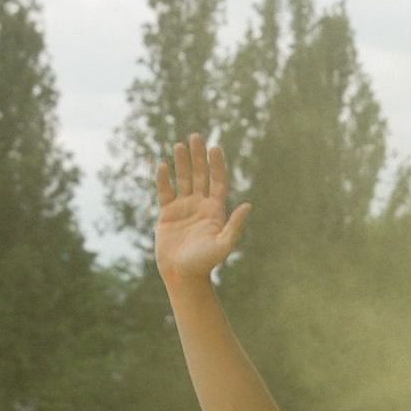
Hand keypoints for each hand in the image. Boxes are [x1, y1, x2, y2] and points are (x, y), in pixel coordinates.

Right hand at [155, 136, 251, 283]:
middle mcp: (200, 205)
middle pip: (200, 175)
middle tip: (196, 136)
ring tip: (180, 145)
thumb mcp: (223, 244)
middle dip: (199, 156)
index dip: (217, 165)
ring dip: (182, 162)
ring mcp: (183, 208)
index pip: (218, 181)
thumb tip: (248, 206)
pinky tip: (162, 165)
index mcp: (216, 210)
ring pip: (183, 180)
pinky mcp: (167, 214)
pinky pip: (165, 192)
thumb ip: (235, 225)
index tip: (215, 147)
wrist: (183, 275)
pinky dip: (163, 179)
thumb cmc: (205, 262)